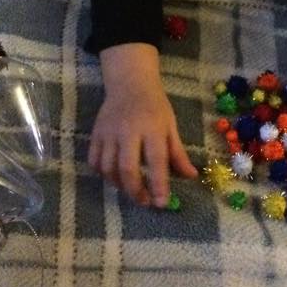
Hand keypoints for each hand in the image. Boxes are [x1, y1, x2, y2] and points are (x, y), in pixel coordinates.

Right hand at [88, 43, 197, 206]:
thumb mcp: (171, 126)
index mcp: (152, 128)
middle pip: (127, 168)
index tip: (161, 203)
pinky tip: (114, 177)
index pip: (156, 160)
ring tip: (131, 190)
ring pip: (108, 168)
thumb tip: (191, 176)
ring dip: (119, 185)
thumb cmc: (154, 106)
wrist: (130, 83)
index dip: (159, 185)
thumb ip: (178, 153)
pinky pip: (94, 161)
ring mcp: (109, 132)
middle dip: (135, 191)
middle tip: (145, 201)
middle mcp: (128, 131)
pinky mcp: (96, 134)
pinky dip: (103, 174)